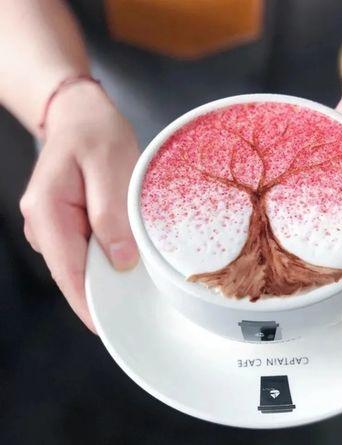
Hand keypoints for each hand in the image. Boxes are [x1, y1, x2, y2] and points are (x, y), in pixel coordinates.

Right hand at [20, 82, 139, 331]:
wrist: (81, 115)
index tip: (108, 327)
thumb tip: (119, 263)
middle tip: (134, 312)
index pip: (67, 270)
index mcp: (47, 210)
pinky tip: (124, 260)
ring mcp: (51, 225)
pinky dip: (104, 260)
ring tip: (136, 286)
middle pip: (72, 273)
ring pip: (79, 264)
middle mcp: (42, 223)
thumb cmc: (96, 134)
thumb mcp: (110, 168)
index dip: (88, 302)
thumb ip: (111, 216)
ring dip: (105, 277)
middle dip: (100, 294)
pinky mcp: (64, 224)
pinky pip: (84, 251)